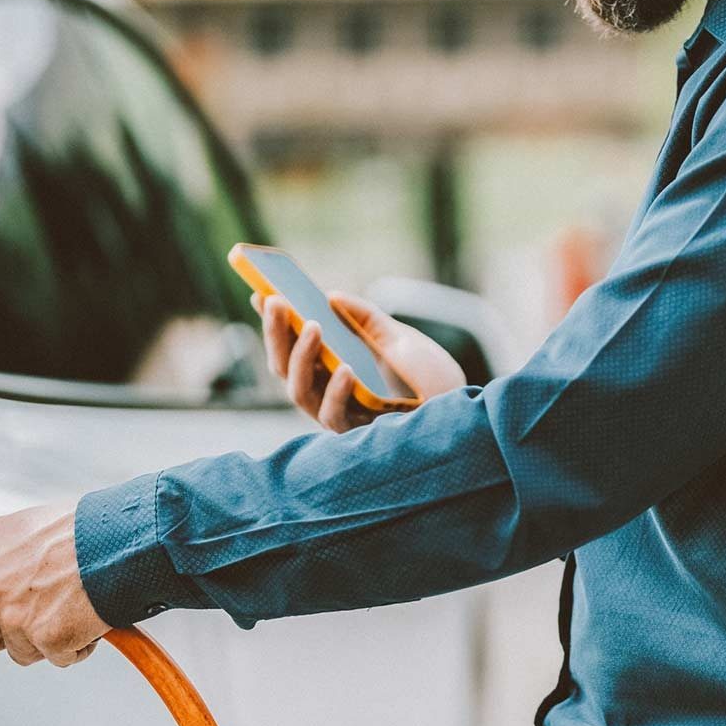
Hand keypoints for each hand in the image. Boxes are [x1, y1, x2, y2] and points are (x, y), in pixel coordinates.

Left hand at [0, 501, 108, 666]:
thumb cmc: (73, 530)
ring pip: (22, 652)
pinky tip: (83, 618)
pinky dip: (73, 646)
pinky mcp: (46, 639)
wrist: (115, 541)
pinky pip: (56, 658)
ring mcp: (15, 619)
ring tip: (67, 606)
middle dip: (12, 631)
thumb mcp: (13, 522)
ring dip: (45, 639)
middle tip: (42, 606)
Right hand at [253, 290, 466, 433]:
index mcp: (332, 366)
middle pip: (285, 367)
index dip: (273, 323)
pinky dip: (335, 392)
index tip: (260, 292)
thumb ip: (365, 317)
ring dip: (301, 357)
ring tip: (312, 325)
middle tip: (275, 300)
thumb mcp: (398, 337)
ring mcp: (340, 413)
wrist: (465, 409)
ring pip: (299, 392)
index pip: (292, 346)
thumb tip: (330, 295)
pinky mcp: (359, 433)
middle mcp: (328, 392)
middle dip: (277, 333)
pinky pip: (334, 416)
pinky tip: (344, 369)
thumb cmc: (429, 376)